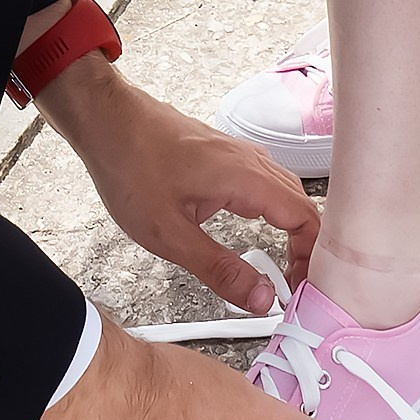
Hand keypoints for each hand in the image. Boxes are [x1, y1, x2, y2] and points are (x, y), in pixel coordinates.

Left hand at [38, 55, 317, 311]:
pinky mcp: (225, 154)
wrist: (107, 120)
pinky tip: (258, 230)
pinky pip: (266, 183)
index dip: (312, 259)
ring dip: (292, 230)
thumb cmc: (131, 168)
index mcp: (246, 178)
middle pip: (303, 206)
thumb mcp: (171, 235)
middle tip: (292, 287)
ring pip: (286, 193)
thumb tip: (262, 299)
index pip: (307, 219)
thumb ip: (220, 270)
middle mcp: (251, 161)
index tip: (299, 289)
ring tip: (281, 267)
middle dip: (306, 249)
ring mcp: (239, 154)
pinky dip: (274, 212)